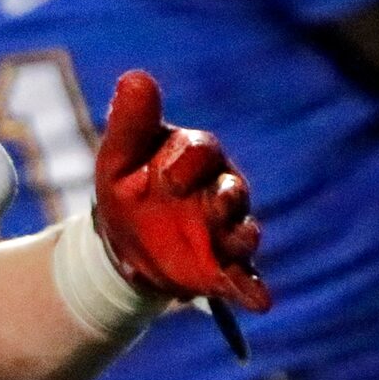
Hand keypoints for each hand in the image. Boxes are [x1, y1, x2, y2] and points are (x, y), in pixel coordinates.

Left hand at [94, 70, 270, 312]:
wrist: (120, 239)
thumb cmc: (126, 184)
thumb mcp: (120, 155)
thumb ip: (130, 121)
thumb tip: (133, 77)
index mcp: (194, 156)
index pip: (200, 150)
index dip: (185, 160)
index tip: (164, 174)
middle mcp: (219, 189)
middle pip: (232, 190)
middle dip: (226, 198)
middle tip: (217, 204)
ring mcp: (224, 230)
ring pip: (242, 232)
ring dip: (239, 238)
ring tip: (234, 245)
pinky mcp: (223, 267)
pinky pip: (245, 278)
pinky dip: (252, 289)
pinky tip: (258, 302)